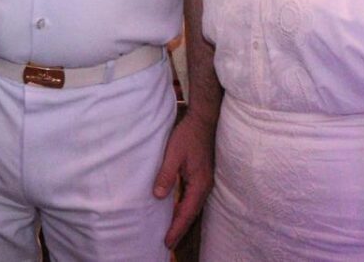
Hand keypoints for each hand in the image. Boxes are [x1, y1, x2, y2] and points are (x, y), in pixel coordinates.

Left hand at [153, 110, 214, 248]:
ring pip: (193, 206)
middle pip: (192, 213)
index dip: (176, 228)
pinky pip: (193, 198)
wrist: (202, 121)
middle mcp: (204, 186)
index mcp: (199, 183)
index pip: (186, 212)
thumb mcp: (173, 154)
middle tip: (168, 243)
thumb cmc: (188, 135)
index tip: (167, 242)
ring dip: (182, 219)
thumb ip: (166, 174)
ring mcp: (204, 181)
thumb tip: (158, 195)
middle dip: (180, 229)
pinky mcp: (201, 176)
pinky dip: (184, 208)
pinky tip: (176, 210)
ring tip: (171, 231)